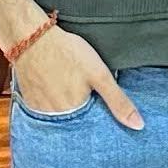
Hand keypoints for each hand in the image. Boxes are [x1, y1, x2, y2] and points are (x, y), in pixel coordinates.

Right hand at [12, 21, 144, 129]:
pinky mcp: (29, 102)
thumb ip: (118, 101)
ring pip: (60, 118)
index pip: (92, 131)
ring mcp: (40, 111)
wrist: (30, 37)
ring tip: (70, 91)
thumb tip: (138, 125)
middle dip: (84, 118)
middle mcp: (55, 118)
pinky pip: (45, 111)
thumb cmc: (66, 52)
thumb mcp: (99, 74)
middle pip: (75, 126)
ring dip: (68, 111)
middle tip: (86, 97)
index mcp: (75, 115)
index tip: (105, 115)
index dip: (101, 122)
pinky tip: (56, 89)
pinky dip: (53, 104)